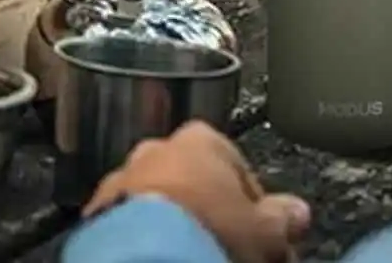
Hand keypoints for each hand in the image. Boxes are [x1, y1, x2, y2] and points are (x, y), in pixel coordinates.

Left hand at [85, 121, 310, 262]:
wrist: (146, 258)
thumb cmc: (212, 234)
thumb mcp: (268, 232)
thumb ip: (284, 217)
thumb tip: (296, 212)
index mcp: (201, 139)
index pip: (238, 167)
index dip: (254, 206)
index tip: (262, 234)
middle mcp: (156, 149)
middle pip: (194, 182)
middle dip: (211, 212)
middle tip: (229, 248)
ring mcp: (122, 178)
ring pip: (159, 200)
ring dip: (175, 224)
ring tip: (193, 254)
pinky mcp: (95, 212)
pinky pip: (129, 222)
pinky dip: (146, 237)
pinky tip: (163, 256)